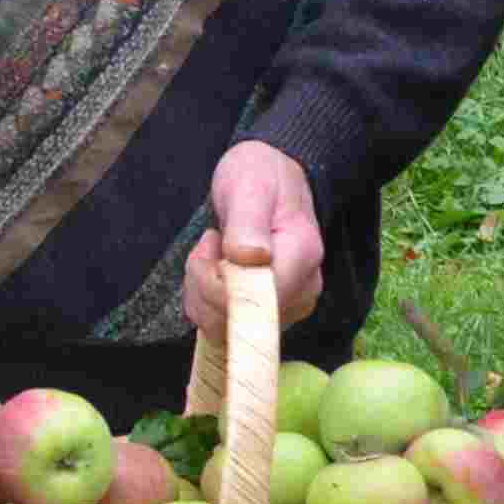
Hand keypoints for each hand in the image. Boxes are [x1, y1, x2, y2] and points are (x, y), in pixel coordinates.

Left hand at [207, 143, 323, 323]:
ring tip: (213, 250)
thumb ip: (248, 223)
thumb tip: (251, 258)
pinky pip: (223, 325)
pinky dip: (205, 300)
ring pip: (226, 328)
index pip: (254, 299)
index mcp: (301, 256)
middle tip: (210, 241)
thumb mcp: (249, 186)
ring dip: (201, 291)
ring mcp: (288, 305)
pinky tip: (214, 267)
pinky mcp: (269, 312)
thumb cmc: (260, 175)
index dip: (217, 281)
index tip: (212, 241)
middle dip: (205, 284)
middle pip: (238, 320)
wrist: (271, 176)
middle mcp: (302, 289)